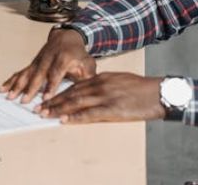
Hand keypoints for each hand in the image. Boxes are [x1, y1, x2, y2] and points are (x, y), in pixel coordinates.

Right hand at [0, 28, 95, 103]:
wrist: (67, 36)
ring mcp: (38, 61)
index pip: (56, 73)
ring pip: (27, 73)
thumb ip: (87, 77)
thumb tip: (86, 91)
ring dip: (17, 85)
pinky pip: (20, 72)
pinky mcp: (32, 63)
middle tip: (24, 100)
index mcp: (63, 58)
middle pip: (38, 74)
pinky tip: (3, 89)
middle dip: (30, 88)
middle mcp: (48, 59)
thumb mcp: (88, 63)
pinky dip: (11, 80)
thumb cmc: (78, 53)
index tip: (46, 97)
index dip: (51, 85)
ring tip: (9, 96)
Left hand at [36, 72, 164, 123]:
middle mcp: (100, 85)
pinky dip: (75, 117)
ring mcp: (105, 96)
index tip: (47, 98)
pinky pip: (89, 114)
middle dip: (53, 101)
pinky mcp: (112, 109)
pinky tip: (64, 120)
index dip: (59, 92)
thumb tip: (92, 89)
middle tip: (38, 107)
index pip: (75, 86)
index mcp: (102, 78)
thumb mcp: (120, 80)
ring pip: (76, 102)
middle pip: (71, 93)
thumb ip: (104, 84)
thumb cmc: (141, 88)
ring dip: (58, 108)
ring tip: (45, 113)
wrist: (158, 93)